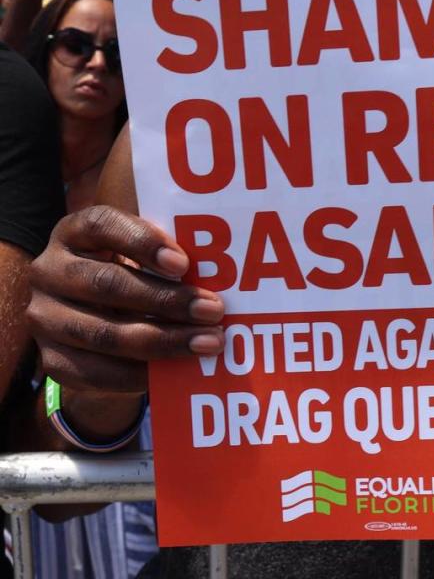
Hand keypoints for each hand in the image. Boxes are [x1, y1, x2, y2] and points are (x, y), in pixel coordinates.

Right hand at [28, 206, 225, 393]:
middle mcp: (49, 270)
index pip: (102, 225)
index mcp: (75, 232)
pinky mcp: (50, 358)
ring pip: (104, 333)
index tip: (183, 263)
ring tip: (207, 343)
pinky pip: (97, 372)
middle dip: (167, 300)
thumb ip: (168, 260)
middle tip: (214, 310)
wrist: (95, 325)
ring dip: (164, 341)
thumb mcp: (143, 260)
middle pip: (107, 285)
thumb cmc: (133, 277)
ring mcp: (43, 316)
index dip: (142, 242)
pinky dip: (140, 373)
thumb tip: (225, 278)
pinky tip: (176, 370)